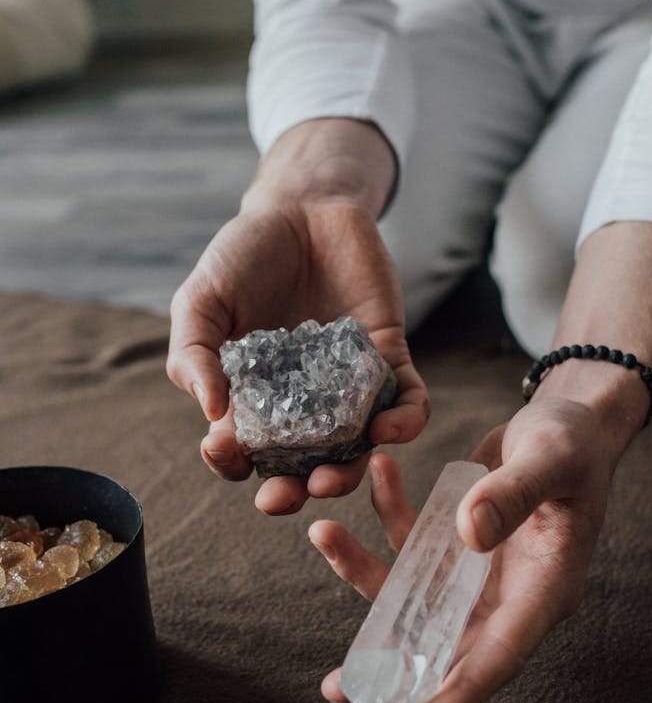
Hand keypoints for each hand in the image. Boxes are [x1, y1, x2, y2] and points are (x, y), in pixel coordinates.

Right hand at [167, 121, 428, 514]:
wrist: (303, 206)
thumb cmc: (244, 256)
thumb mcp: (201, 302)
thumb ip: (194, 354)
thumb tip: (210, 413)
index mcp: (254, 400)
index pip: (244, 452)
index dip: (231, 465)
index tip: (222, 453)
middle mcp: (303, 406)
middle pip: (301, 467)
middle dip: (291, 492)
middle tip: (282, 496)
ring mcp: (347, 388)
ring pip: (354, 451)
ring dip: (346, 474)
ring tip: (331, 478)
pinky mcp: (388, 362)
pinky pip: (406, 403)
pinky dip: (404, 422)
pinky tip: (388, 427)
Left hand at [310, 397, 618, 702]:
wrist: (569, 422)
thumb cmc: (576, 443)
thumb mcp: (554, 459)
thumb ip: (514, 494)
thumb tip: (467, 535)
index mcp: (545, 590)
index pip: (502, 655)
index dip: (460, 696)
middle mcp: (504, 593)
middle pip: (443, 644)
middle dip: (389, 664)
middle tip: (336, 688)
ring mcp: (473, 572)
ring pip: (410, 593)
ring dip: (363, 568)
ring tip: (323, 533)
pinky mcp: (452, 543)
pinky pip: (408, 543)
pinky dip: (386, 514)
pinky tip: (379, 473)